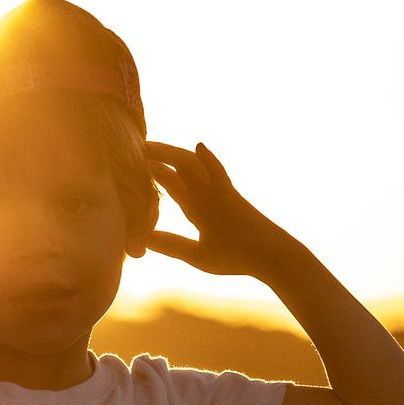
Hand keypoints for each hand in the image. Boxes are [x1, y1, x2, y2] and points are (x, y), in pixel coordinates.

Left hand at [144, 140, 304, 277]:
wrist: (269, 258)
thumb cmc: (237, 258)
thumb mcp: (197, 254)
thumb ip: (172, 245)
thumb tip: (144, 241)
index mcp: (199, 209)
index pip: (174, 187)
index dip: (156, 174)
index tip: (134, 165)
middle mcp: (207, 197)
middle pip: (180, 171)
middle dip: (159, 158)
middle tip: (136, 147)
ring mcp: (219, 194)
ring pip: (194, 168)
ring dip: (173, 154)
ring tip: (151, 146)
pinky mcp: (233, 197)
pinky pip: (221, 175)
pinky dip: (210, 161)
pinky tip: (198, 147)